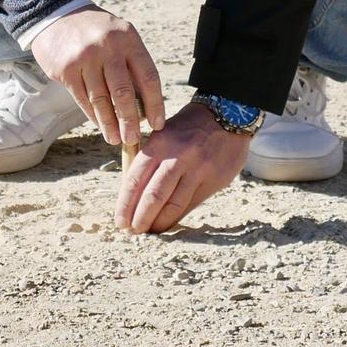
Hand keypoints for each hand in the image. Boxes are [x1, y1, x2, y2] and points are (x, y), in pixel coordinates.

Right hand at [28, 8, 164, 150]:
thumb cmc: (96, 33)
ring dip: (110, 124)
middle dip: (130, 121)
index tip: (157, 124)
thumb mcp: (120, 38)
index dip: (155, 104)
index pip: (148, 76)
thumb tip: (144, 107)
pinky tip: (100, 124)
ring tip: (116, 139)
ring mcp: (85, 58)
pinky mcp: (66, 69)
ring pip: (101, 100)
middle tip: (133, 138)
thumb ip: (132, 66)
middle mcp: (108, 47)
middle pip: (124, 93)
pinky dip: (92, 115)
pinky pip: (82, 99)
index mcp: (128, 38)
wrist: (57, 16)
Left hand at [117, 101, 254, 234]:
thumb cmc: (188, 128)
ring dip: (159, 222)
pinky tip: (169, 224)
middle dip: (140, 218)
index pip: (136, 178)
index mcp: (159, 143)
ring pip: (174, 204)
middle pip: (153, 195)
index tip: (120, 220)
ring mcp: (197, 169)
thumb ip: (150, 160)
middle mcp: (177, 156)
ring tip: (150, 231)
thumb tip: (134, 193)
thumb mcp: (163, 134)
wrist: (227, 115)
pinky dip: (178, 216)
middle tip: (132, 232)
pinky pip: (192, 203)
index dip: (125, 203)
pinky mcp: (213, 180)